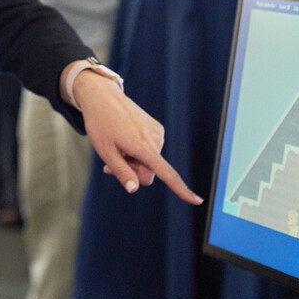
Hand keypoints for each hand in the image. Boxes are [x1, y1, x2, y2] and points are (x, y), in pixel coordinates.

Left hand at [72, 70, 202, 204]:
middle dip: (133, 172)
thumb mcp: (106, 152)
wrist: (103, 97)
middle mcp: (156, 139)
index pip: (167, 174)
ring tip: (118, 145)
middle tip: (111, 162)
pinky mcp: (157, 128)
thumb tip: (135, 189)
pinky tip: (125, 139)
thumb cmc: (101, 125)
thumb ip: (122, 172)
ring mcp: (158, 133)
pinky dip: (138, 150)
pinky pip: (150, 150)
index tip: (198, 201)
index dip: (182, 190)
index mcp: (144, 147)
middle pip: (149, 173)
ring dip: (134, 160)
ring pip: (149, 162)